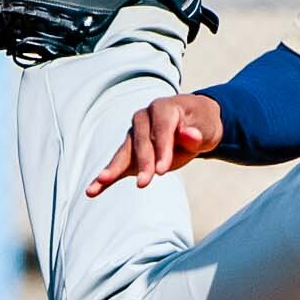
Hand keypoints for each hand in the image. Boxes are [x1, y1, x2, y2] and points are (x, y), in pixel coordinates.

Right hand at [86, 93, 222, 195]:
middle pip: (141, 142)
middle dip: (142, 163)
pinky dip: (105, 178)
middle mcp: (144, 119)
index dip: (161, 149)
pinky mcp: (131, 152)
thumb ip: (197, 133)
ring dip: (114, 168)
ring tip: (102, 180)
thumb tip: (189, 134)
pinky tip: (91, 191)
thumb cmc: (202, 125)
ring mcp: (134, 135)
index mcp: (163, 108)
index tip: (162, 170)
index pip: (160, 129)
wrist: (196, 123)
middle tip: (144, 183)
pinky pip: (117, 165)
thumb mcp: (207, 128)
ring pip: (124, 153)